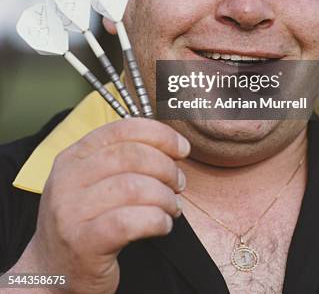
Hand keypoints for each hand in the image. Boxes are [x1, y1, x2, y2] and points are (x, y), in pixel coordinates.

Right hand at [12, 118, 189, 293]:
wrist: (52, 274)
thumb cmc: (83, 223)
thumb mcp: (90, 182)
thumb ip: (121, 159)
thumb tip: (170, 144)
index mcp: (73, 156)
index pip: (121, 129)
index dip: (159, 134)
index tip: (182, 147)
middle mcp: (67, 179)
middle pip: (130, 156)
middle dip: (166, 167)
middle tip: (179, 183)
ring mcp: (72, 211)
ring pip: (133, 187)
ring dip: (164, 196)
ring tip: (172, 207)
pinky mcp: (83, 243)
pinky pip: (130, 222)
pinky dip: (156, 220)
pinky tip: (163, 224)